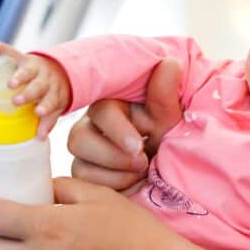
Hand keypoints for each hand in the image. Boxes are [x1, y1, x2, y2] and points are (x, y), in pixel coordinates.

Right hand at [0, 41, 70, 137]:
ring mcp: (36, 68)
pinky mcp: (26, 58)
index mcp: (54, 93)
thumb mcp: (56, 106)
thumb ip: (48, 121)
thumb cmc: (54, 93)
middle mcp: (46, 80)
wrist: (61, 69)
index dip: (45, 106)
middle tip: (17, 101)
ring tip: (10, 83)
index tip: (38, 112)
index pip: (51, 101)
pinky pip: (15, 52)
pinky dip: (5, 49)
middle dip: (28, 93)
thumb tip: (39, 138)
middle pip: (38, 87)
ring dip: (19, 76)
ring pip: (27, 72)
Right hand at [68, 58, 183, 192]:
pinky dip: (112, 185)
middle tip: (142, 163)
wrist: (171, 174)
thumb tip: (168, 63)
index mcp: (112, 106)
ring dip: (115, 173)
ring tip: (141, 173)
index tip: (139, 146)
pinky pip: (85, 182)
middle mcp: (92, 126)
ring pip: (79, 164)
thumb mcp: (169, 120)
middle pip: (78, 139)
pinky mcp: (86, 174)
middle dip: (112, 156)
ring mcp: (86, 152)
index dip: (117, 130)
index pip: (101, 112)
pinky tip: (131, 184)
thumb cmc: (168, 140)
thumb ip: (165, 95)